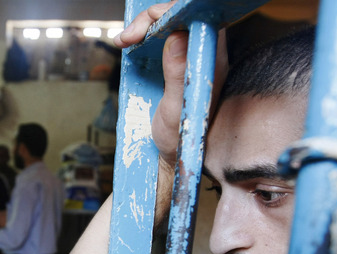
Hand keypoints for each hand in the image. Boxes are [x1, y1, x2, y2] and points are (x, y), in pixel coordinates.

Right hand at [113, 1, 228, 168]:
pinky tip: (127, 43)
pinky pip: (161, 35)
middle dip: (153, 18)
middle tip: (129, 37)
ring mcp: (188, 56)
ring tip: (124, 40)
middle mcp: (203, 54)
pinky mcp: (174, 61)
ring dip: (145, 24)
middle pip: (182, 15)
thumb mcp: (176, 110)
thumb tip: (178, 36)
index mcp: (212, 62)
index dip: (174, 13)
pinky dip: (142, 34)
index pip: (200, 18)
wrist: (172, 157)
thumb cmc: (180, 139)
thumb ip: (178, 74)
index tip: (149, 26)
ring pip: (170, 22)